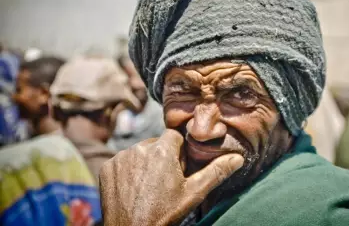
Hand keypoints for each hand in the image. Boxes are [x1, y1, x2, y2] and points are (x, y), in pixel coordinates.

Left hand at [99, 129, 243, 225]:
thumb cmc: (164, 214)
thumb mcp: (194, 193)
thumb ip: (216, 172)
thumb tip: (238, 158)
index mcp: (163, 149)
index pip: (175, 136)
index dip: (179, 152)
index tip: (178, 169)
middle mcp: (140, 147)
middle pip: (157, 143)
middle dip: (162, 156)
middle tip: (165, 181)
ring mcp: (121, 157)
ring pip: (140, 151)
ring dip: (145, 162)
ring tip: (149, 186)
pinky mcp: (108, 167)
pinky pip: (122, 160)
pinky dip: (128, 170)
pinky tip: (134, 188)